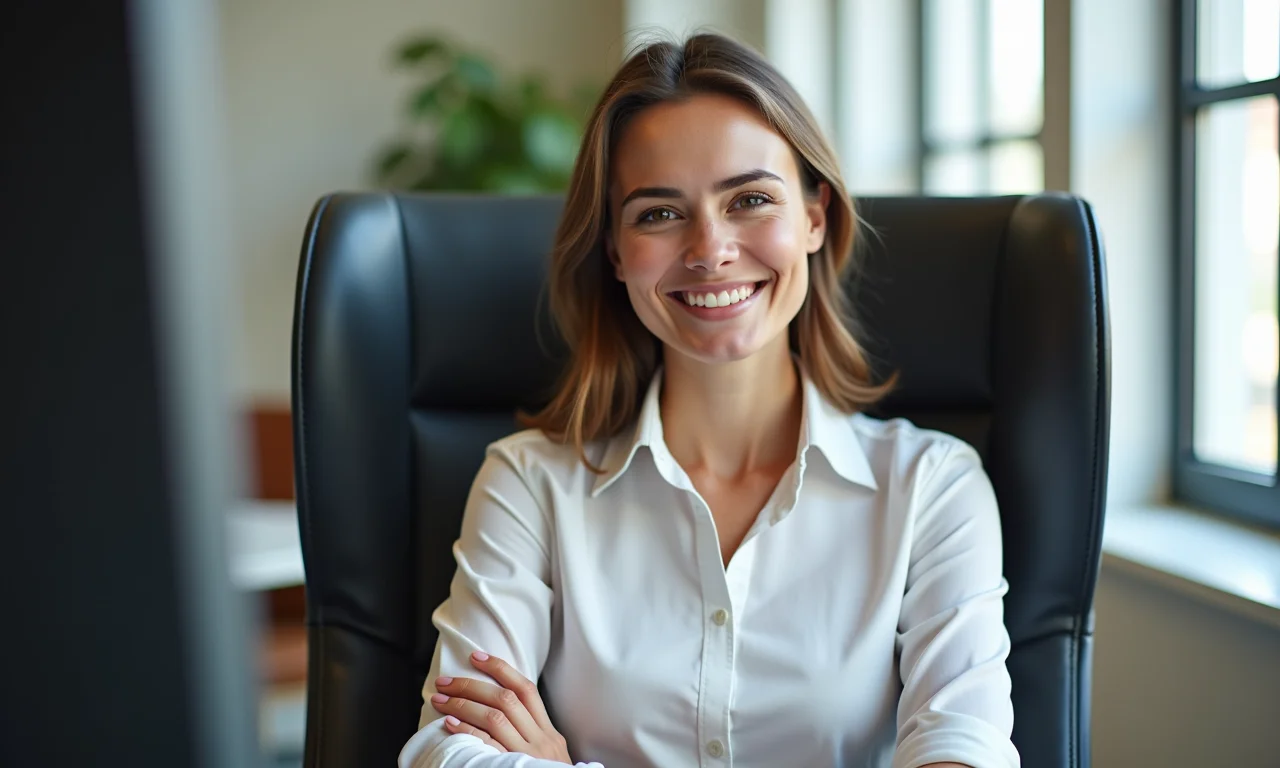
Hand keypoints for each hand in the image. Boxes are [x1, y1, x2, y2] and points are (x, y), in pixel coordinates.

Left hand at [431, 651, 571, 763]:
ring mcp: (528, 756)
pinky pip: (489, 746)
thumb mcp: (549, 755)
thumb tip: (496, 711)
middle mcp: (541, 740)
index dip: (500, 669)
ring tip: (440, 700)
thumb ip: (530, 734)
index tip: (476, 657)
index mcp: (549, 732)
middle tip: (445, 681)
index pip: (525, 689)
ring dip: (463, 705)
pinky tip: (451, 724)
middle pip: (505, 700)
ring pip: (495, 718)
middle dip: (471, 686)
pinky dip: (468, 732)